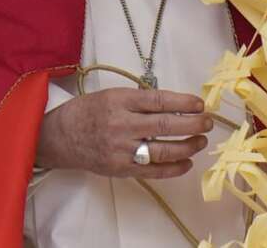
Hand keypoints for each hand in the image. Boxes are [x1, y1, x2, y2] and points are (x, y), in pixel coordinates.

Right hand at [35, 88, 212, 178]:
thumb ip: (138, 99)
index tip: (199, 103)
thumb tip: (172, 103)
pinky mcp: (121, 169)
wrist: (59, 137)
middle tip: (207, 122)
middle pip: (165, 125)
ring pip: (163, 150)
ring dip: (187, 146)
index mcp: (119, 101)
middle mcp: (121, 124)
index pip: (158, 100)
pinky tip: (186, 162)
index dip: (183, 102)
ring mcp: (121, 149)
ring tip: (200, 141)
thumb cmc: (87, 112)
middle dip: (192, 124)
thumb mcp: (110, 95)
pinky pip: (153, 171)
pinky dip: (173, 168)